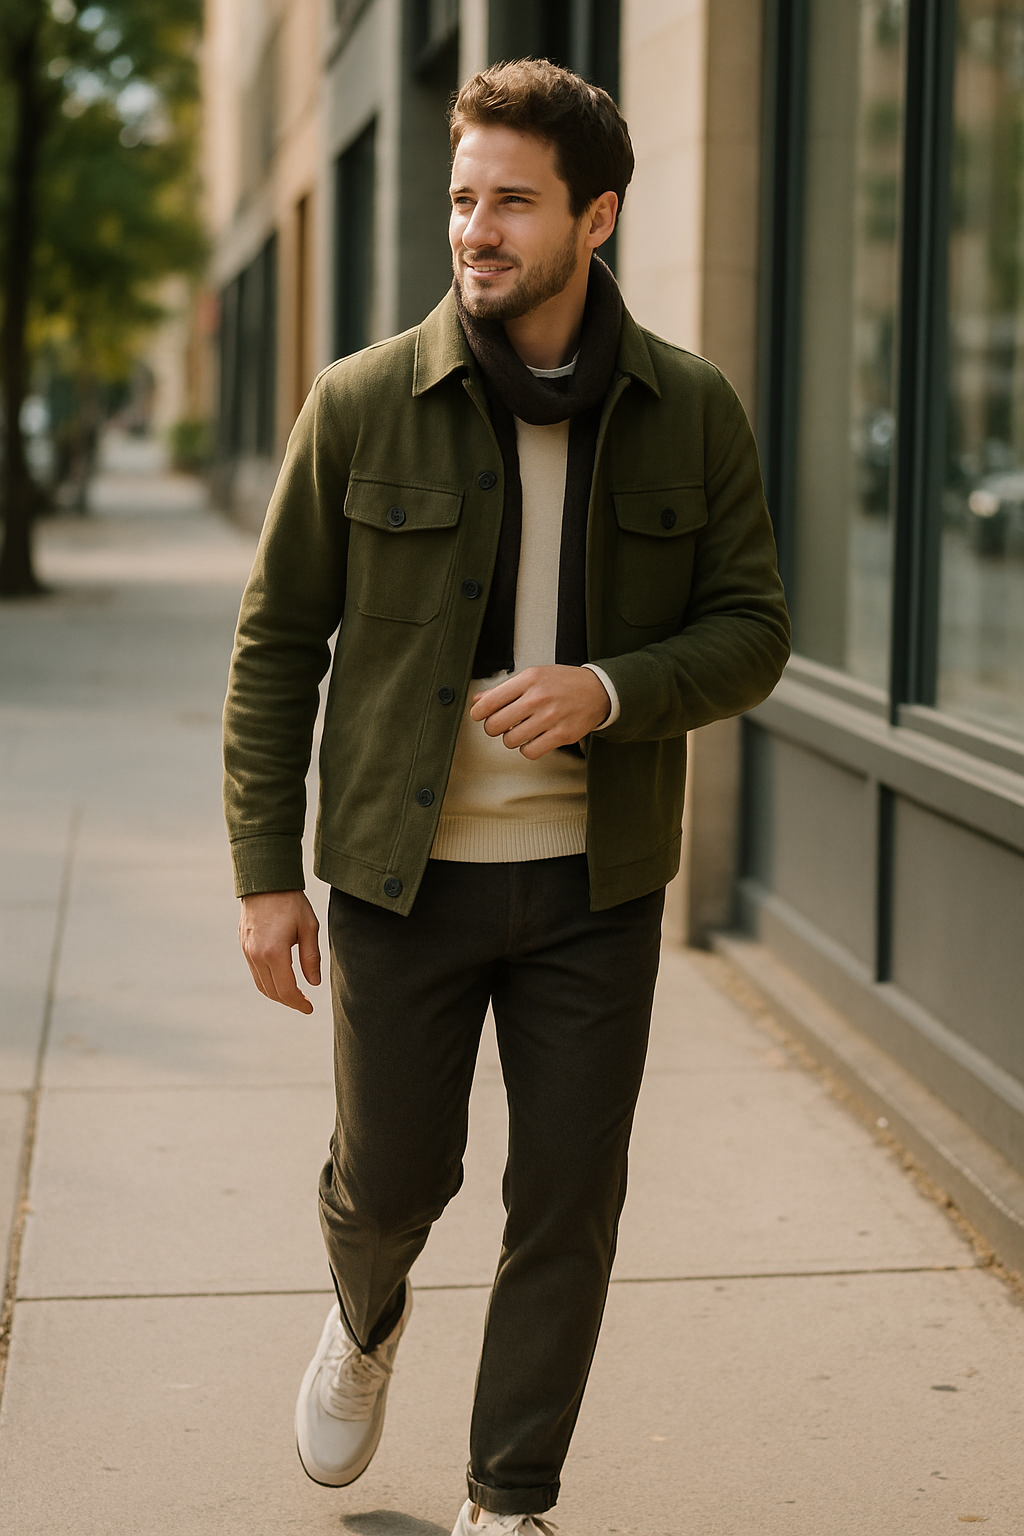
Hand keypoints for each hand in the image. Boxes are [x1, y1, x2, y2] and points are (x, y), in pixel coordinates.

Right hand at [239, 889, 320, 1013]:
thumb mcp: (309, 927)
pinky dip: (267, 982)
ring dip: (277, 994)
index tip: (309, 1009)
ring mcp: (247, 952)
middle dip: (289, 1001)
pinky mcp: (243, 946)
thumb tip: (314, 983)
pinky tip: (280, 979)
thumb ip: (311, 957)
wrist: (265, 881)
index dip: (299, 1003)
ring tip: (294, 994)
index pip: (286, 990)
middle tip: (304, 1003)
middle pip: (272, 992)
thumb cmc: (291, 902)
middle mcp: (257, 955)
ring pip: (261, 985)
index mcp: (274, 952)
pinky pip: (255, 973)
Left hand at [469, 665, 610, 758]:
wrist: (598, 690)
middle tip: (500, 726)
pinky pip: (530, 752)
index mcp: (529, 679)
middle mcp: (538, 697)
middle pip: (495, 725)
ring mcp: (550, 717)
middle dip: (493, 728)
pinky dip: (527, 749)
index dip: (478, 713)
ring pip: (510, 741)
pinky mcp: (562, 734)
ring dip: (511, 739)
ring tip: (520, 731)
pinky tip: (532, 740)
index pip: (490, 702)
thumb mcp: (533, 676)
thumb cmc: (562, 683)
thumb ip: (504, 689)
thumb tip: (477, 701)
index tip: (480, 716)